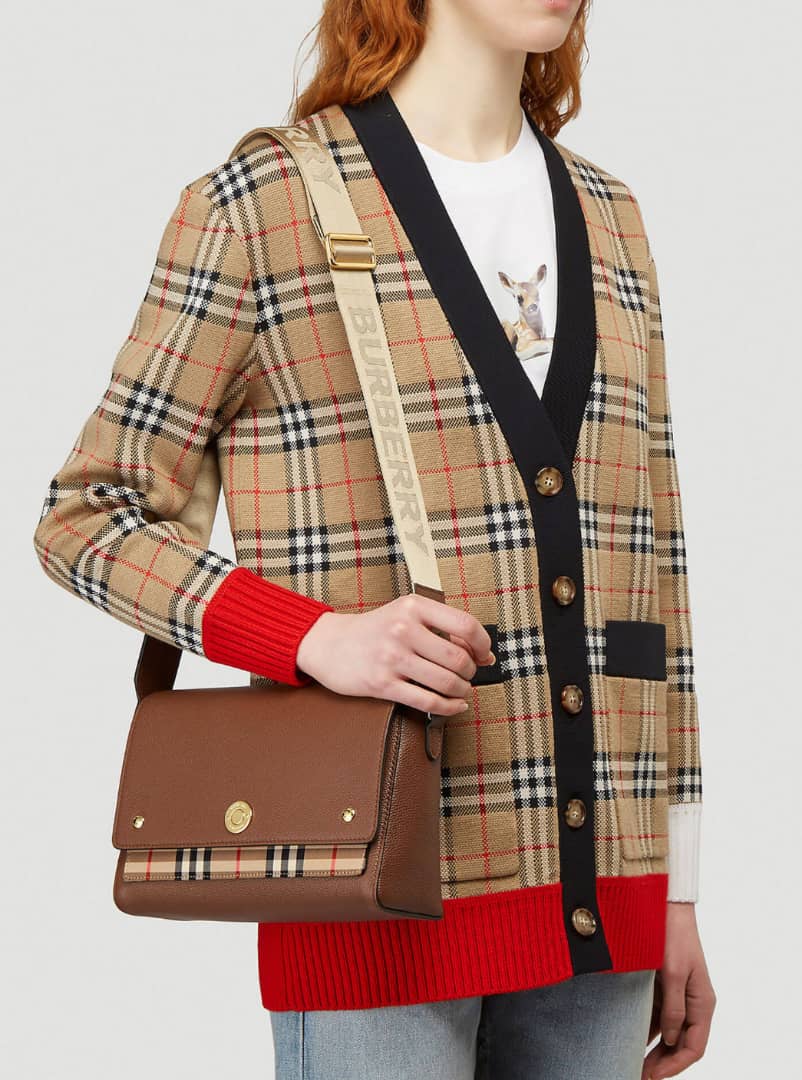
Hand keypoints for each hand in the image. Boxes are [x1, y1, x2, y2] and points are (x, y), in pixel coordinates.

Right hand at [295, 593, 494, 715]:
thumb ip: (440, 626)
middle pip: (458, 658)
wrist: (329, 644)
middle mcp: (403, 629)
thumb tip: (483, 653)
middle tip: (468, 675)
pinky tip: (454, 705)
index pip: (465, 625)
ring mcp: (392, 657)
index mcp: (413, 606)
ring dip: (462, 690)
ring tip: (460, 690)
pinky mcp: (383, 684)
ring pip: (446, 682)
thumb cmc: (373, 630)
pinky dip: (449, 707)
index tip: (484, 654)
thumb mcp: (405, 613)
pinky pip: (428, 701)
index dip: (483, 644)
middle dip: (470, 672)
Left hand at [642, 902, 715, 1078]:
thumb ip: (673, 1008)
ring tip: (630, 1061)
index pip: (694, 1047)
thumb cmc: (671, 933)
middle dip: (662, 1063)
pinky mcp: (663, 985)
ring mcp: (678, 994)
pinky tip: (629, 1038)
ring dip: (652, 1048)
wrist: (662, 902)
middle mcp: (693, 1002)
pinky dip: (645, 1028)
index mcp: (703, 1002)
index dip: (674, 1066)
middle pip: (681, 1044)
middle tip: (636, 1074)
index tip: (652, 1076)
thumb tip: (671, 1040)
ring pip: (668, 1032)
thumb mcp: (673, 973)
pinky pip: (656, 1014)